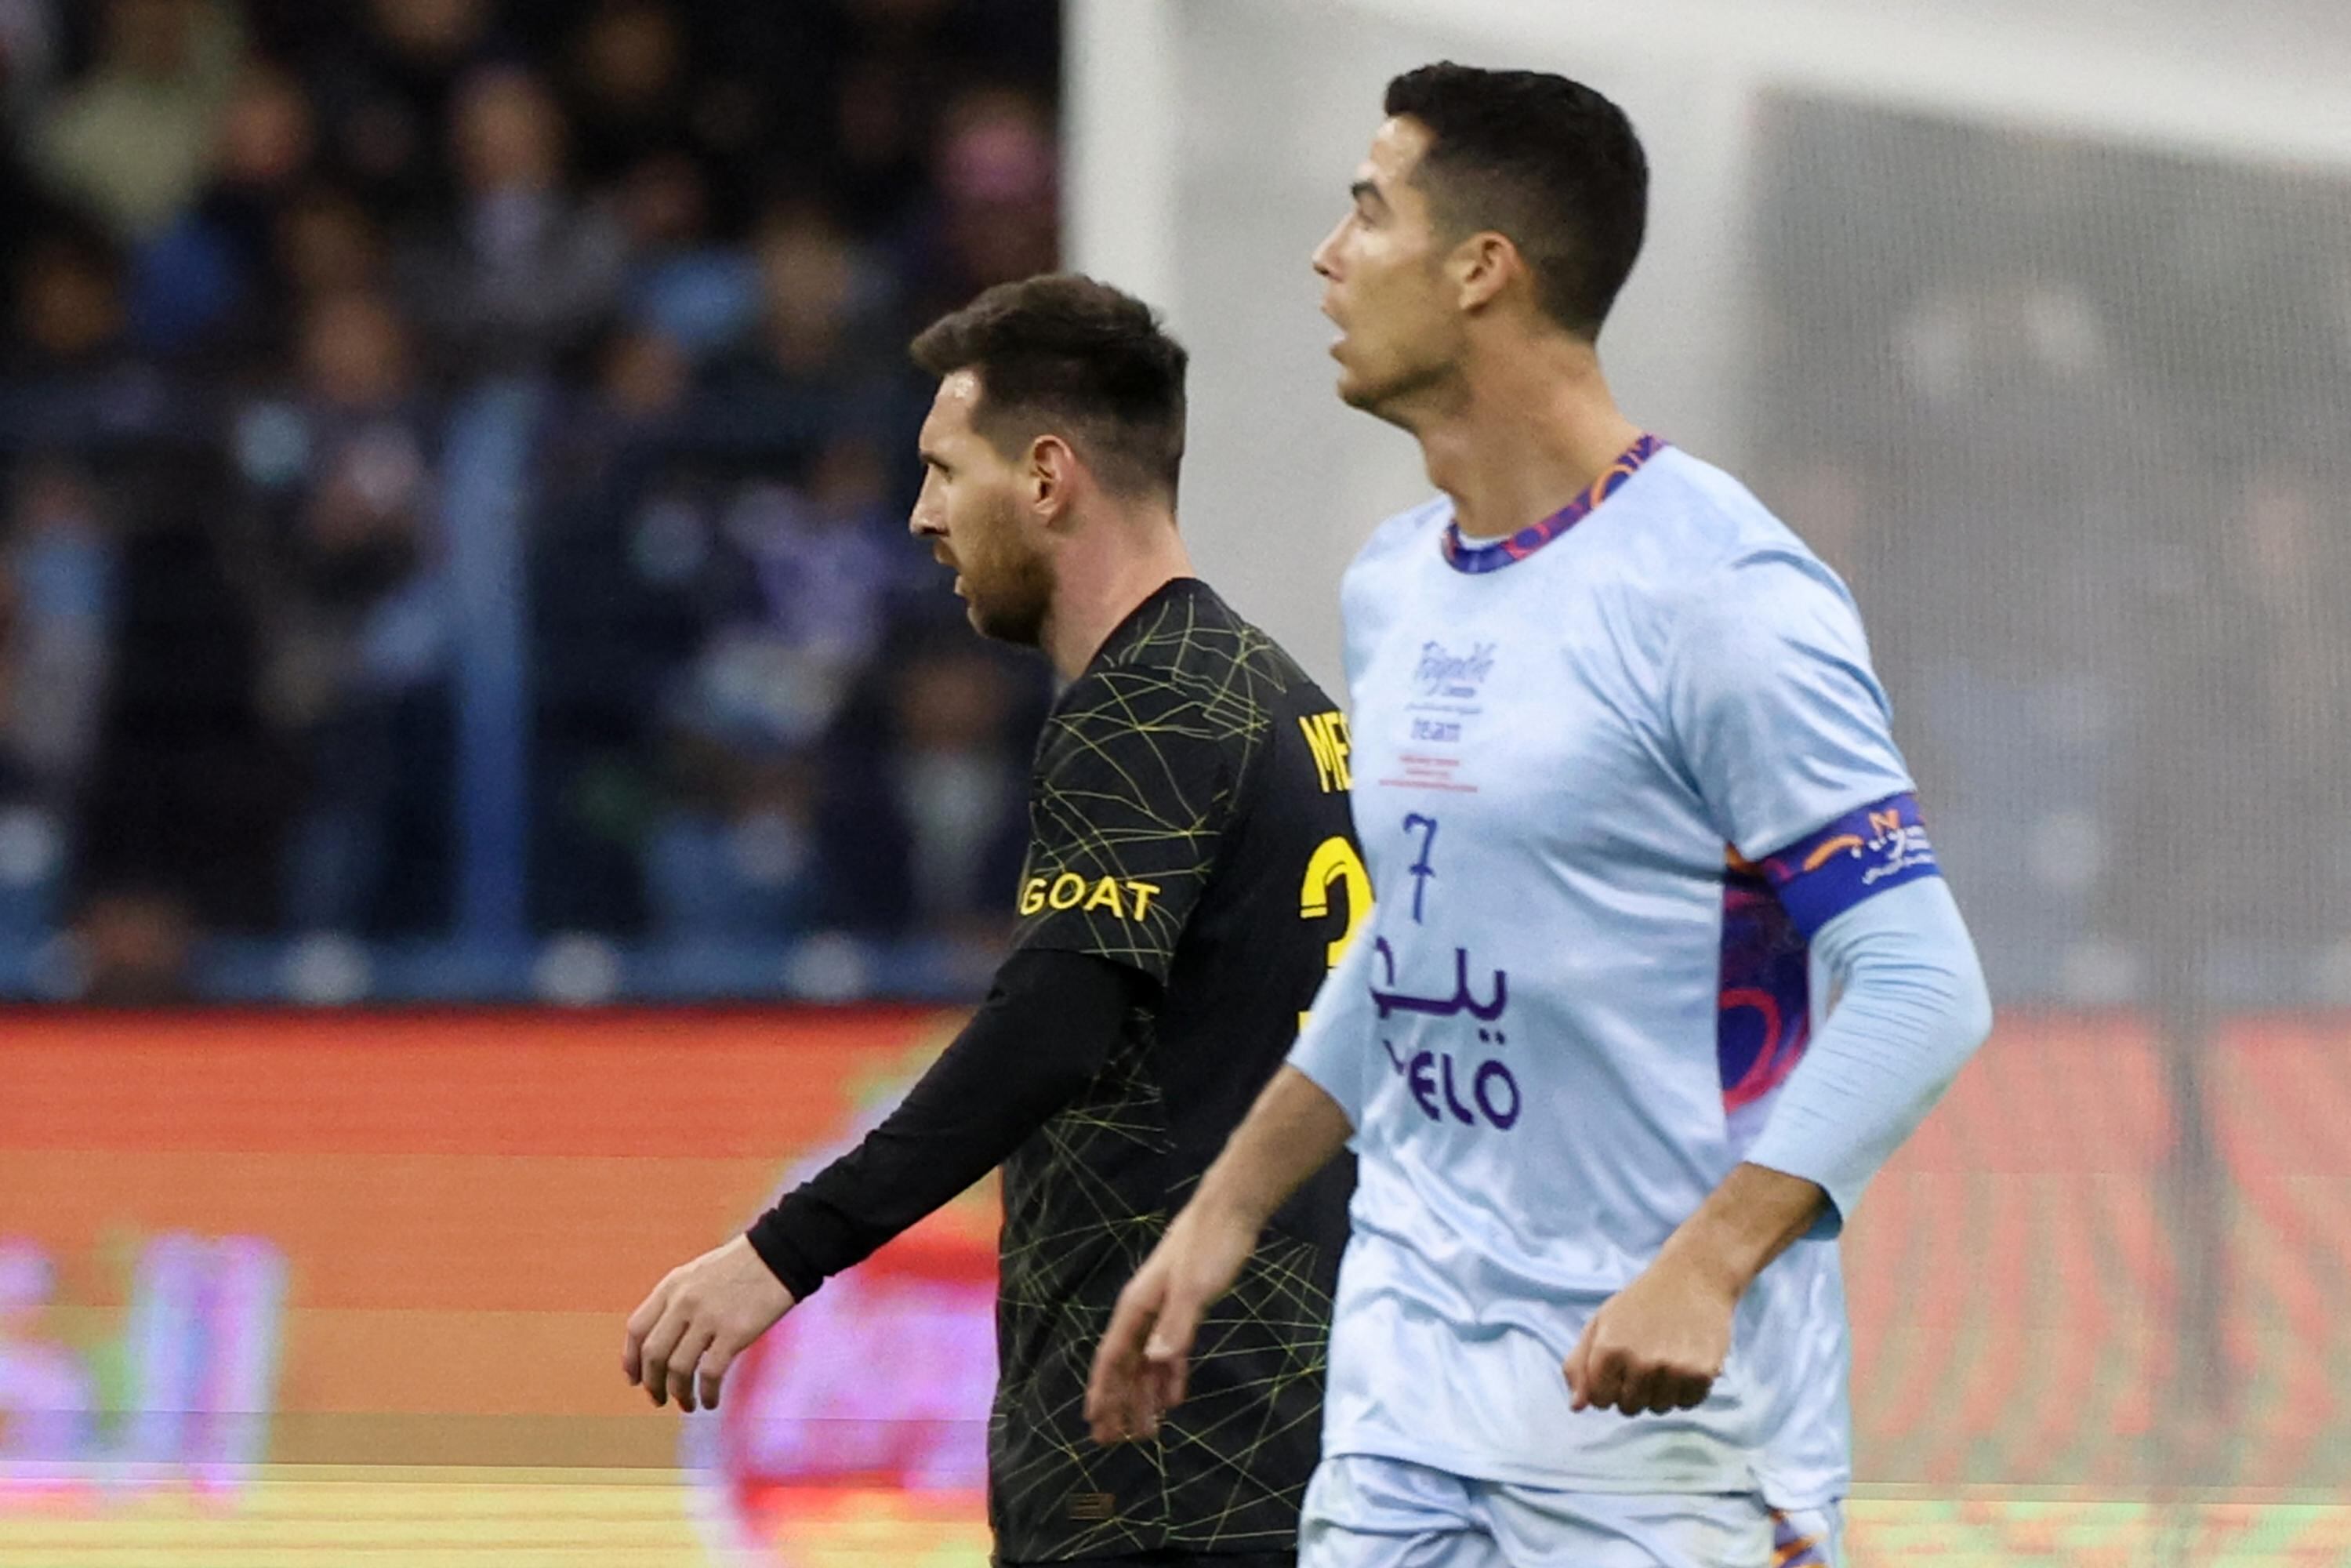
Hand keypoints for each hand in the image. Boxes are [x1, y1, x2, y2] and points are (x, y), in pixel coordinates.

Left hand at [623, 1235, 795, 1412]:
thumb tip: (665, 1343)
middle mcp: (684, 1302)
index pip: (636, 1329)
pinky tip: (711, 1402)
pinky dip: (707, 1394)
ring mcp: (708, 1318)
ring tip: (688, 1405)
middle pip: (653, 1354)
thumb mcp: (698, 1274)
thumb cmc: (742, 1266)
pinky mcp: (734, 1333)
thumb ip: (677, 1302)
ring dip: (679, 1394)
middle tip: (659, 1400)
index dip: (631, 1360)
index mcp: (672, 1286)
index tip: (635, 1380)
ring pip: (678, 1369)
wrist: (780, 1254)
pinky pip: (710, 1374)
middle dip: (652, 1384)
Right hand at [1084, 1202, 1259, 1443]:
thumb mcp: (1194, 1288)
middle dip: (1119, 1402)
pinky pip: (1171, 1350)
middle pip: (1125, 1364)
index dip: (1103, 1391)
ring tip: (1146, 1431)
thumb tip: (1154, 1361)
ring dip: (1145, 1395)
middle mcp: (1144, 1310)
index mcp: (1137, 1306)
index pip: (1113, 1357)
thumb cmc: (1210, 1245)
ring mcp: (1164, 1309)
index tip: (1096, 1424)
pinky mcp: (1186, 1307)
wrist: (1232, 1209)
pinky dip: (1170, 1375)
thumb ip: (1175, 1325)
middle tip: (1115, 1440)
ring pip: (1148, 1361)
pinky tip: (1174, 1397)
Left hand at [1562, 1250, 1737, 1417]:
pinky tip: (1684, 1363)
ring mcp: (1673, 1369)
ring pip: (1659, 1408)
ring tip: (1665, 1359)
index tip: (1617, 1368)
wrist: (1692, 1277)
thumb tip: (1576, 1408)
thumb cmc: (1640, 1302)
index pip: (1599, 1400)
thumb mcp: (1600, 1323)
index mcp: (1609, 1349)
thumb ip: (1579, 1365)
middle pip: (1629, 1408)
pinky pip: (1687, 1404)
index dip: (1607, 1387)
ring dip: (1660, 1392)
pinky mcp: (1702, 1373)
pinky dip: (1685, 1391)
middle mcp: (1640, 1362)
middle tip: (1644, 1359)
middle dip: (1632, 1390)